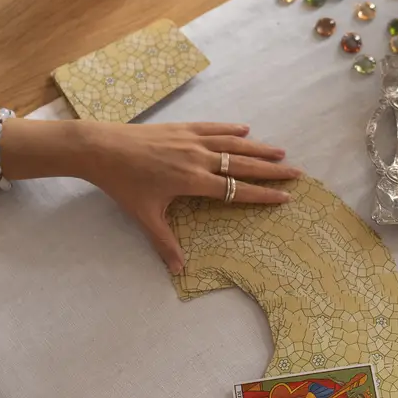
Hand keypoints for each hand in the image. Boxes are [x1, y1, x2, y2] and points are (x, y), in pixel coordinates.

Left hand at [79, 121, 302, 273]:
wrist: (102, 148)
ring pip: (233, 143)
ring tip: (280, 151)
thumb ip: (165, 242)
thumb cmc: (124, 184)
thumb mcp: (145, 216)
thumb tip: (179, 270)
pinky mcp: (182, 128)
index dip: (262, 194)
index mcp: (193, 181)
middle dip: (271, 170)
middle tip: (295, 172)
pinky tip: (246, 129)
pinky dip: (231, 129)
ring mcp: (191, 140)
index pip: (236, 190)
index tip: (284, 197)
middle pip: (243, 165)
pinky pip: (213, 128)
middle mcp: (198, 158)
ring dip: (258, 148)